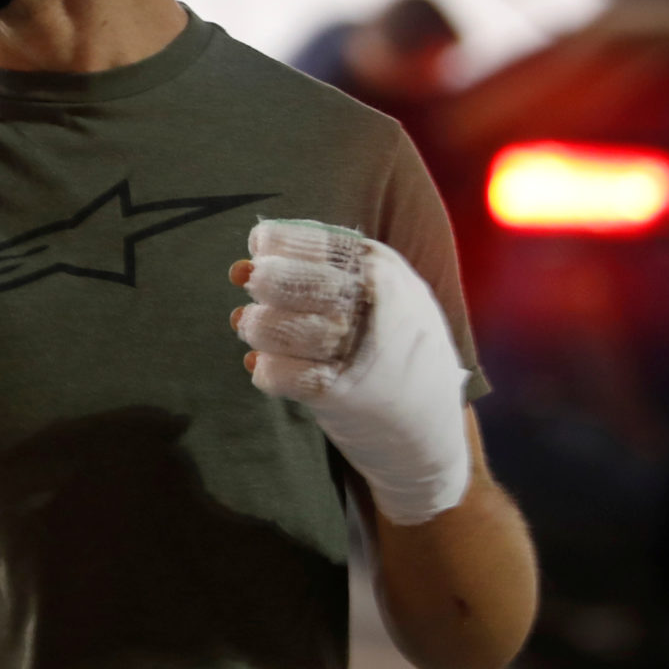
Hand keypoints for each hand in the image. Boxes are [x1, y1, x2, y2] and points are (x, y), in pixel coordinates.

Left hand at [228, 219, 470, 524]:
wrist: (430, 425)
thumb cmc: (393, 347)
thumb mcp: (384, 296)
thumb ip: (320, 276)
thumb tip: (238, 269)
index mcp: (386, 273)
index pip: (323, 244)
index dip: (281, 242)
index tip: (261, 247)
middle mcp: (376, 309)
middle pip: (299, 284)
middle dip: (267, 282)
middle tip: (254, 287)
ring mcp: (360, 353)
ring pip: (284, 329)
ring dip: (258, 327)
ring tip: (254, 329)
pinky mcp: (342, 396)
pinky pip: (283, 374)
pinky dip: (266, 370)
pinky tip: (265, 367)